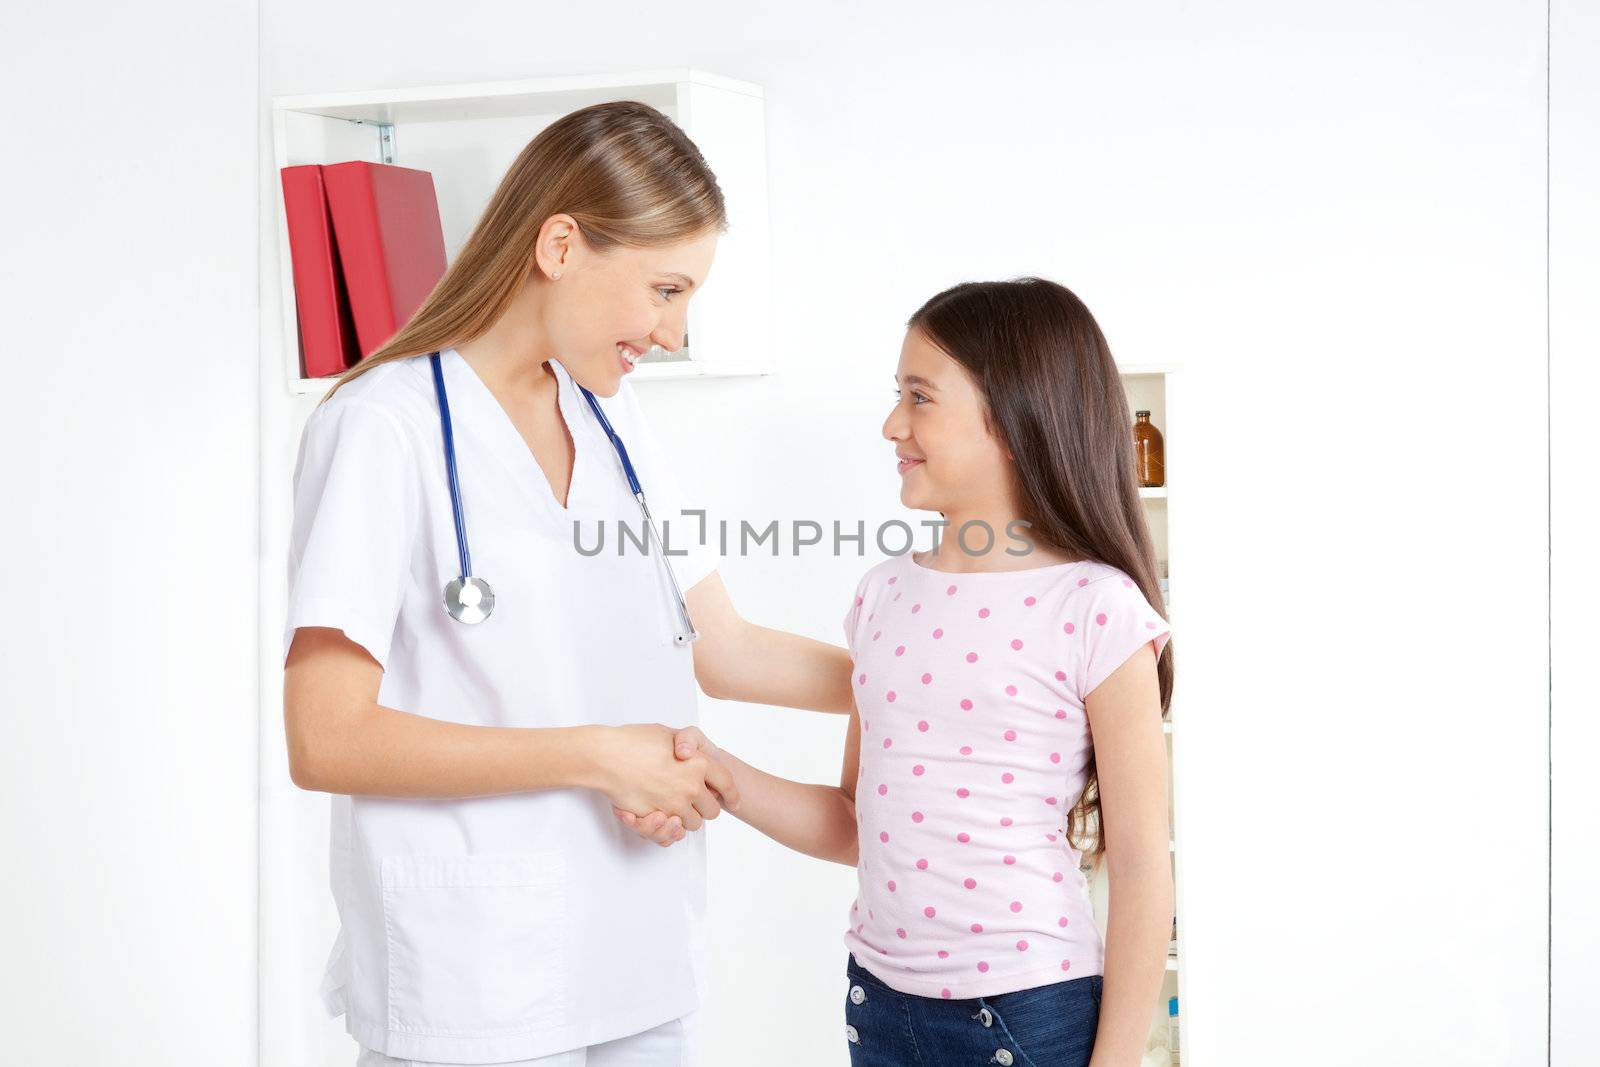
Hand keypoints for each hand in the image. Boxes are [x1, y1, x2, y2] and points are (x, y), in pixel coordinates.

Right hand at [612, 726, 734, 846]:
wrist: (606, 756)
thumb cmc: (632, 741)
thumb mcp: (667, 734)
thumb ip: (687, 745)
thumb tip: (692, 753)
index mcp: (698, 763)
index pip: (726, 783)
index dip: (732, 793)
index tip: (733, 799)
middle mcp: (691, 786)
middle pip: (713, 810)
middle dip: (705, 807)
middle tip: (693, 800)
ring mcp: (673, 804)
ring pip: (693, 823)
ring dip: (686, 817)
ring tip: (673, 805)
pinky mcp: (656, 817)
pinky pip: (671, 831)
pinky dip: (668, 827)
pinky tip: (661, 815)